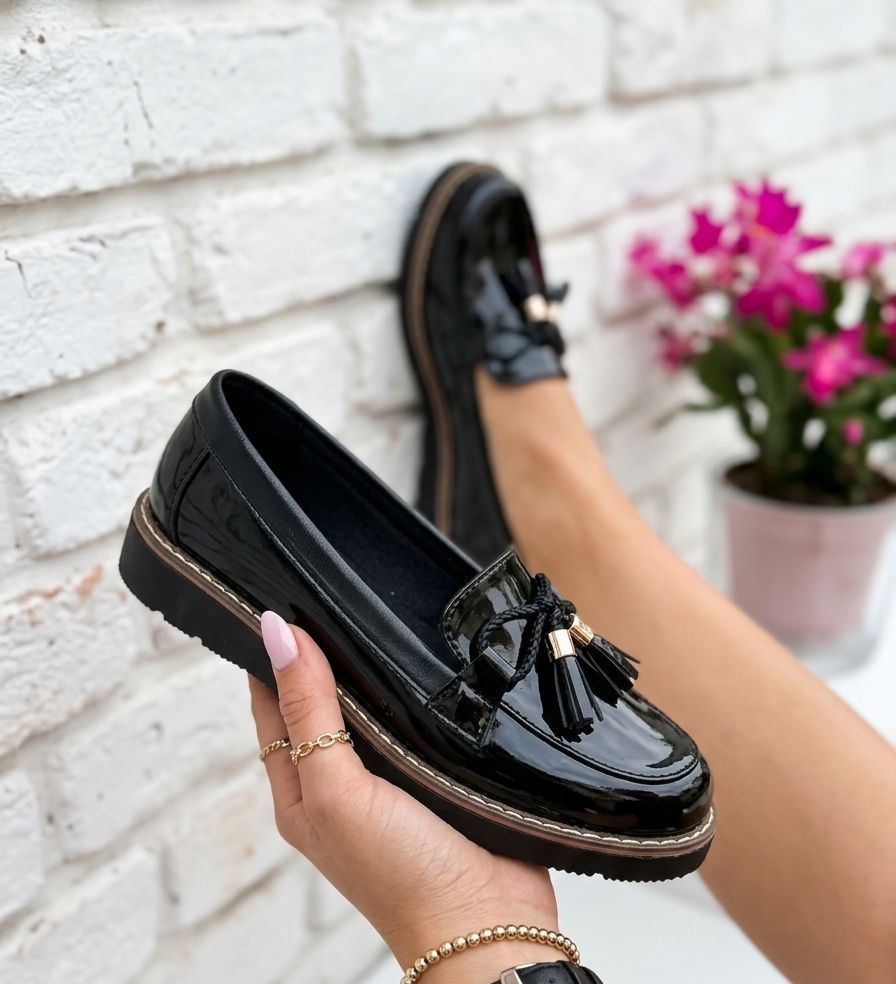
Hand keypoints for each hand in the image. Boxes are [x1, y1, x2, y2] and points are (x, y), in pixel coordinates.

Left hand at [249, 611, 558, 981]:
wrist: (488, 921)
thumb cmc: (402, 876)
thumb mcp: (337, 789)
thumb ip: (309, 712)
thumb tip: (279, 636)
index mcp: (302, 789)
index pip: (272, 704)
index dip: (272, 653)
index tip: (279, 599)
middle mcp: (341, 781)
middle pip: (320, 700)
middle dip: (320, 652)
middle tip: (325, 593)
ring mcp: (390, 777)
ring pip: (371, 704)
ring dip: (370, 668)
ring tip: (371, 612)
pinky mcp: (435, 771)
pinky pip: (417, 718)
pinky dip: (415, 690)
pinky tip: (423, 661)